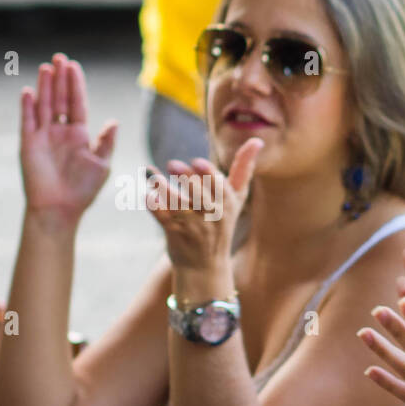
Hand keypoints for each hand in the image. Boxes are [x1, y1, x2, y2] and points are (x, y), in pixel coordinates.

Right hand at [19, 54, 117, 225]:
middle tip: (60, 58)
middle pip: (60, 99)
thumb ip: (106, 142)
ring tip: (47, 67)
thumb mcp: (101, 164)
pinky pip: (27, 121)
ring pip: (44, 105)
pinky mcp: (29, 143)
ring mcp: (44, 135)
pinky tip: (29, 91)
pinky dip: (28, 106)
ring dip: (45, 86)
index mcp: (79, 134)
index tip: (74, 66)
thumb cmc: (84, 189)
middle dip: (61, 79)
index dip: (76, 85)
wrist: (61, 208)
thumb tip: (113, 121)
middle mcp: (60, 131)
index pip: (77, 103)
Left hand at [145, 140, 260, 277]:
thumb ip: (244, 168)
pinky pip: (163, 218)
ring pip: (179, 206)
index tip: (196, 162)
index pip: (219, 187)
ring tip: (153, 175)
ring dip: (165, 190)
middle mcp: (212, 216)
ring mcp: (193, 227)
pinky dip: (154, 206)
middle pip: (200, 195)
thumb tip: (257, 140)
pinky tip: (147, 193)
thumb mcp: (237, 198)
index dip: (207, 175)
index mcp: (228, 204)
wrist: (205, 265)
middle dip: (187, 179)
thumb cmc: (221, 223)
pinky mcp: (175, 234)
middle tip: (173, 164)